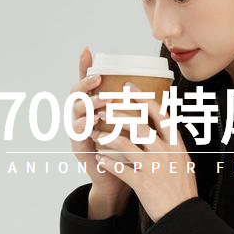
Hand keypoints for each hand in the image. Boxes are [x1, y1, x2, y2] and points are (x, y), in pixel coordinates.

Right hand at [66, 47, 132, 205]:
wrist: (119, 183)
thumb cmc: (127, 154)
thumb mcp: (133, 128)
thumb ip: (137, 109)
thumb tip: (156, 90)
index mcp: (96, 110)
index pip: (89, 84)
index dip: (85, 67)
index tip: (88, 51)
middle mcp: (84, 118)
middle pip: (77, 94)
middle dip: (86, 84)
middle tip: (98, 78)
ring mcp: (79, 133)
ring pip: (76, 112)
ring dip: (88, 104)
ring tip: (101, 99)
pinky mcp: (80, 149)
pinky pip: (77, 134)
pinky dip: (84, 126)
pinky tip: (92, 122)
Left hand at [100, 82, 198, 223]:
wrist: (182, 215)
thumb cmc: (183, 189)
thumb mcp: (183, 160)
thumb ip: (172, 142)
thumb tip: (164, 124)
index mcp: (176, 143)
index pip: (159, 114)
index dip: (142, 98)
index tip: (129, 87)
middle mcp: (165, 151)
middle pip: (138, 124)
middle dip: (117, 113)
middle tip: (104, 106)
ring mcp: (153, 166)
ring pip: (124, 143)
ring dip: (107, 135)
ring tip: (96, 130)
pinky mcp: (142, 182)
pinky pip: (119, 168)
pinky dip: (106, 162)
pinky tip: (99, 158)